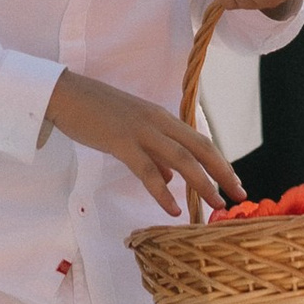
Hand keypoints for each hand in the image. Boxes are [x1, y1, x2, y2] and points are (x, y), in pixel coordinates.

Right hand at [43, 70, 240, 215]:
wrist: (64, 94)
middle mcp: (158, 122)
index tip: (234, 182)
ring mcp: (141, 130)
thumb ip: (152, 154)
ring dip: (202, 183)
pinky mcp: (121, 142)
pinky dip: (163, 192)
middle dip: (222, 172)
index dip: (220, 162)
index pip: (200, 141)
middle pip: (200, 148)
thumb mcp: (130, 130)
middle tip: (238, 195)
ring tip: (216, 204)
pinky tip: (173, 209)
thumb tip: (170, 179)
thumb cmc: (94, 111)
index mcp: (161, 117)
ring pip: (181, 160)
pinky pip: (147, 171)